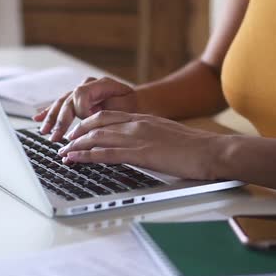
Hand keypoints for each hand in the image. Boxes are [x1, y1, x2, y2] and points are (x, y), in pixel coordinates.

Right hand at [32, 77, 136, 140]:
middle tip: (56, 137)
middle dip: (61, 120)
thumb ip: (108, 114)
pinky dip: (49, 111)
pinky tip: (37, 117)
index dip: (81, 110)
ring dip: (52, 118)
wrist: (139, 103)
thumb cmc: (135, 108)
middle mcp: (89, 85)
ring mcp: (82, 91)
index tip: (85, 125)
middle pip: (68, 100)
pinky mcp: (77, 99)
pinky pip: (61, 104)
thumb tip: (89, 124)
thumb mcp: (127, 111)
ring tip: (44, 131)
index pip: (81, 94)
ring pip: (62, 103)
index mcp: (102, 84)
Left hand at [57, 111, 227, 179]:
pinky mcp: (141, 153)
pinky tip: (75, 159)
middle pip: (96, 123)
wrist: (212, 151)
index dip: (88, 123)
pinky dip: (86, 155)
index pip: (107, 116)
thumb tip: (142, 144)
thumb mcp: (168, 135)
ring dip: (76, 145)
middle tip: (65, 142)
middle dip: (77, 132)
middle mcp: (137, 123)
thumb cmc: (196, 148)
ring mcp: (138, 137)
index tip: (77, 132)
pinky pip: (106, 153)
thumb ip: (151, 135)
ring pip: (97, 136)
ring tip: (63, 153)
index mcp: (144, 119)